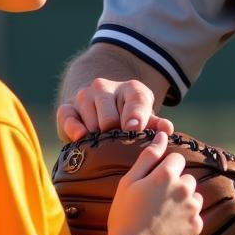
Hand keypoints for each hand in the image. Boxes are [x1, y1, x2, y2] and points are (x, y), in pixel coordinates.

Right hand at [56, 77, 173, 141]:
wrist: (102, 106)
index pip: (136, 102)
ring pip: (91, 123)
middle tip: (119, 146)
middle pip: (110, 118)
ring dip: (98, 137)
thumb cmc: (130, 118)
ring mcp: (84, 96)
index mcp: (131, 89)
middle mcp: (105, 87)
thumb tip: (166, 129)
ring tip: (105, 144)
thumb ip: (156, 125)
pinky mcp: (67, 107)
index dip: (135, 117)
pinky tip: (82, 137)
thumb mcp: (146, 119)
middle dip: (115, 135)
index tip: (133, 129)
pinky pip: (68, 119)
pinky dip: (74, 130)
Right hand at [106, 131, 203, 234]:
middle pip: (187, 178)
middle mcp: (184, 188)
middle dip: (175, 186)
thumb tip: (162, 135)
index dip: (165, 169)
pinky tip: (169, 227)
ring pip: (194, 197)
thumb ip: (148, 157)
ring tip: (163, 215)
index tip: (154, 183)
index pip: (177, 159)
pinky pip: (196, 216)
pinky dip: (186, 220)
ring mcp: (192, 209)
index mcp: (167, 174)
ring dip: (183, 202)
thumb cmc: (125, 215)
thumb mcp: (129, 182)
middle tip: (156, 202)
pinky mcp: (197, 226)